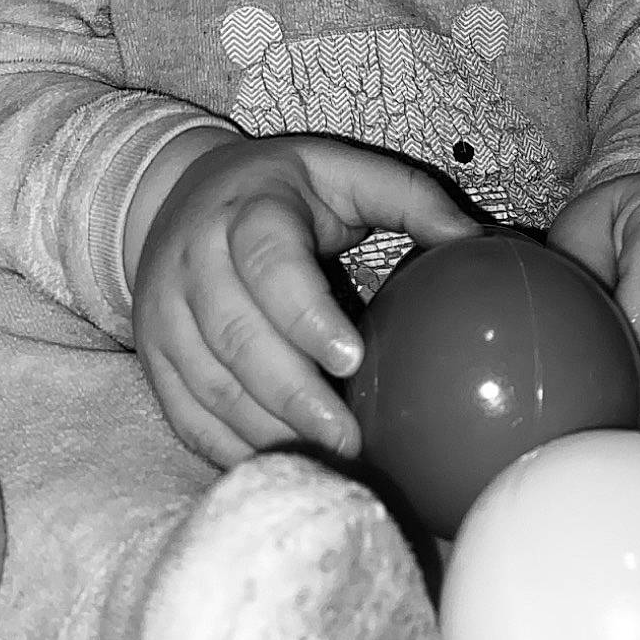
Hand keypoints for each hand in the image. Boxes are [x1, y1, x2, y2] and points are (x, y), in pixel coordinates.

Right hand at [129, 134, 477, 468]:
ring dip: (267, 431)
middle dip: (291, 395)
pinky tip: (283, 468)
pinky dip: (232, 449)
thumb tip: (484, 245)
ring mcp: (163, 312)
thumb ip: (410, 198)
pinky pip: (187, 416)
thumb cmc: (283, 189)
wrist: (178, 193)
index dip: (303, 313)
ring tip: (328, 464)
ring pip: (209, 385)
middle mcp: (191, 259)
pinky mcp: (154, 356)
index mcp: (246, 209)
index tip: (352, 359)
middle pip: (234, 336)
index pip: (266, 262)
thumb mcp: (343, 172)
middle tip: (350, 440)